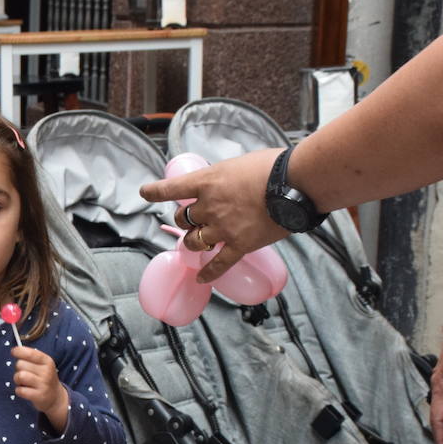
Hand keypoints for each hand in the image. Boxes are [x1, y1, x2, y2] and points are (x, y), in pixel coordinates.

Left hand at [12, 346, 68, 432]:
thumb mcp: (42, 364)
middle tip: (24, 374)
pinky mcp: (39, 396)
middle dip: (18, 369)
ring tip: (22, 382)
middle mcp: (47, 372)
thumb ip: (30, 356)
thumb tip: (14, 350)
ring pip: (20, 376)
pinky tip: (25, 391)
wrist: (55, 397)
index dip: (19, 351)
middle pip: (20, 364)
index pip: (30, 353)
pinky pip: (20, 390)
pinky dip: (19, 391)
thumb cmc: (43, 378)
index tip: (13, 352)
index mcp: (47, 361)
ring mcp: (43, 384)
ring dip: (17, 380)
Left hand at [139, 148, 288, 282]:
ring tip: (196, 241)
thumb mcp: (239, 164)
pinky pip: (218, 264)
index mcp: (207, 181)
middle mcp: (210, 206)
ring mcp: (223, 228)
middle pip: (183, 218)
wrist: (297, 182)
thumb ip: (225, 177)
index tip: (145, 193)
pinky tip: (200, 279)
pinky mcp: (240, 245)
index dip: (155, 192)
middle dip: (184, 219)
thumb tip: (225, 185)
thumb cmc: (274, 166)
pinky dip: (208, 273)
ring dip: (191, 242)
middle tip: (192, 219)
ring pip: (193, 241)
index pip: (172, 189)